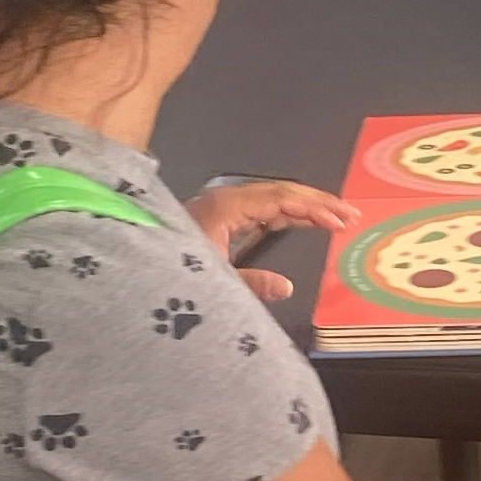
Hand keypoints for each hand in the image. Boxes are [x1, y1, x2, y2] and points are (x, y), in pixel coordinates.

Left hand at [184, 179, 359, 303]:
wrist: (129, 276)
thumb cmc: (168, 278)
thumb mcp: (212, 285)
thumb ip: (250, 285)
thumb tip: (287, 286)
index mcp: (225, 208)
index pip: (280, 199)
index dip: (314, 208)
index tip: (341, 220)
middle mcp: (224, 200)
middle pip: (279, 193)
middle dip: (316, 203)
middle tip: (351, 215)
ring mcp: (219, 208)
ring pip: (270, 200)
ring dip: (303, 208)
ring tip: (336, 218)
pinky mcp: (215, 220)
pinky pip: (258, 211)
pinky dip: (284, 216)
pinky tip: (300, 223)